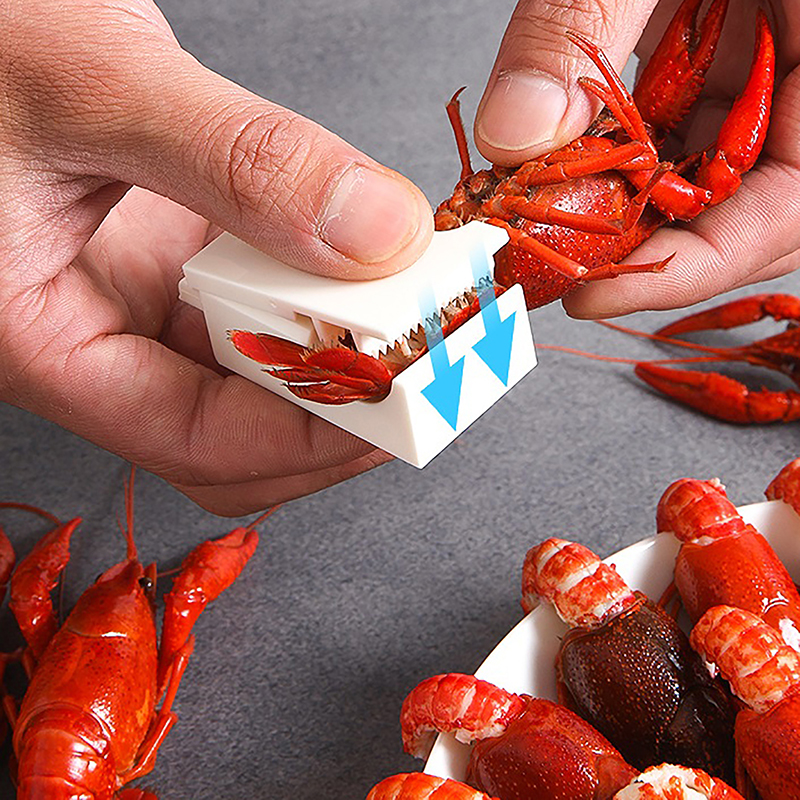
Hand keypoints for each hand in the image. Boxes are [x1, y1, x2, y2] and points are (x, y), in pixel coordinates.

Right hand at [0, 0, 432, 514]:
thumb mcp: (96, 84)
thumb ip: (239, 161)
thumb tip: (379, 236)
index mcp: (49, 343)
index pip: (197, 441)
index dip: (307, 437)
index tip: (398, 396)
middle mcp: (102, 339)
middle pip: (238, 438)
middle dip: (334, 420)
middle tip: (420, 372)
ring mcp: (145, 303)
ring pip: (258, 380)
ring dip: (338, 359)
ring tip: (411, 324)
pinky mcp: (177, 262)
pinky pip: (263, 309)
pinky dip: (323, 298)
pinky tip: (369, 270)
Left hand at [473, 0, 798, 316]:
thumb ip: (576, 29)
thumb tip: (516, 133)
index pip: (784, 211)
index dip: (692, 269)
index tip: (594, 295)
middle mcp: (796, 79)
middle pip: (743, 212)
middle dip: (651, 248)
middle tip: (567, 271)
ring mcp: (761, 70)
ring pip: (706, 176)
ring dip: (627, 205)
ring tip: (554, 219)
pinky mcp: (721, 57)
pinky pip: (683, 129)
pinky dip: (623, 155)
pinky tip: (570, 158)